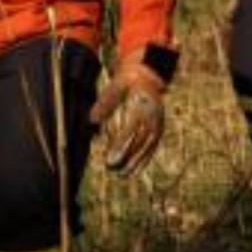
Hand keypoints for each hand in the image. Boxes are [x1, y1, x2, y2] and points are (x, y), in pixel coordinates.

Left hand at [90, 51, 166, 175]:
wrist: (148, 77)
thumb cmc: (128, 81)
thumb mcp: (115, 85)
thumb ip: (105, 102)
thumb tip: (92, 119)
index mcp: (142, 105)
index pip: (130, 130)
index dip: (121, 145)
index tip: (111, 158)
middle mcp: (152, 117)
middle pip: (139, 141)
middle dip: (126, 157)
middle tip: (112, 168)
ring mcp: (157, 124)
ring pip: (147, 147)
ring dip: (135, 162)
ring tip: (122, 175)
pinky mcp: (159, 129)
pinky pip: (152, 147)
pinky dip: (144, 160)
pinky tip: (135, 171)